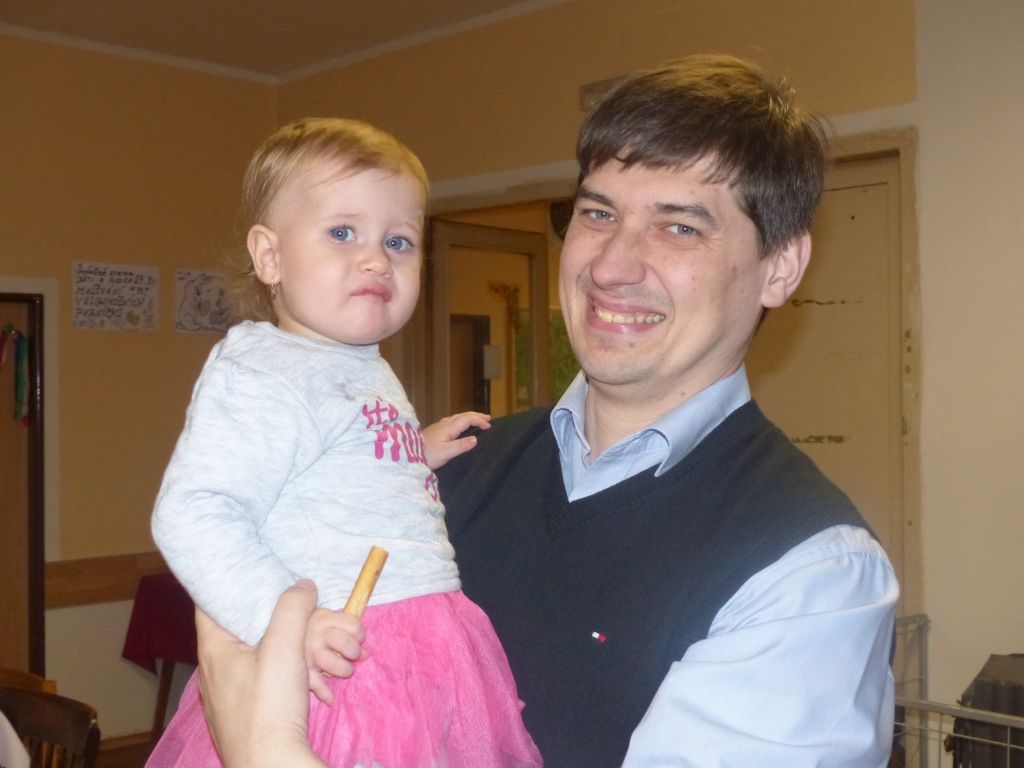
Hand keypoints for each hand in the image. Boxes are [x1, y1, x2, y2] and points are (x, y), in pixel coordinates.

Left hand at [196, 580, 325, 767]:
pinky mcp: (242, 714)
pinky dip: (278, 668)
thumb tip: (303, 585)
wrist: (271, 765)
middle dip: (262, 612)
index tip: (252, 568)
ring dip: (275, 642)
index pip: (208, 603)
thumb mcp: (285, 647)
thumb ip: (293, 608)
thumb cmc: (268, 706)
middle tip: (288, 598)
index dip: (227, 583)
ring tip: (300, 632)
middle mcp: (213, 671)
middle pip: (234, 628)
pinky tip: (300, 671)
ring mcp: (226, 696)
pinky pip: (258, 679)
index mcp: (213, 649)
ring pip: (250, 655)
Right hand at [305, 607, 365, 703]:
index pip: (353, 625)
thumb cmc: (309, 628)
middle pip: (346, 643)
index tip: (357, 638)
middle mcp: (316, 634)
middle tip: (351, 655)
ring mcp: (308, 652)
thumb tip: (367, 654)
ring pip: (334, 664)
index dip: (359, 634)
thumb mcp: (326, 621)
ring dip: (344, 670)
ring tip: (344, 670)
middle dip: (354, 652)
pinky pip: (316, 684)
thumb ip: (345, 631)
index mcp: (324, 618)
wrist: (277, 636)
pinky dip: (325, 693)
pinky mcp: (301, 669)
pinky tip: (330, 697)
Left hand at [422, 411, 490, 468]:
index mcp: (449, 427)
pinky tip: (461, 426)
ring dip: (469, 417)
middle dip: (476, 416)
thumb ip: (461, 446)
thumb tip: (476, 439)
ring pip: (458, 417)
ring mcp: (439, 426)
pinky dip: (462, 421)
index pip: (467, 419)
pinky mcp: (436, 430)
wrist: (408, 454)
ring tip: (478, 420)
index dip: (479, 421)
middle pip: (463, 415)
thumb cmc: (427, 455)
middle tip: (488, 419)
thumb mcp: (445, 453)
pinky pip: (453, 421)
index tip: (489, 427)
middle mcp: (444, 423)